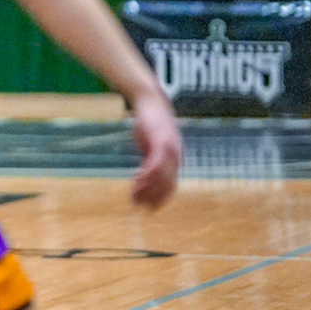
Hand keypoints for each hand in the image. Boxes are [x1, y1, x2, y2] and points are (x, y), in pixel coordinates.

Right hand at [128, 90, 181, 210]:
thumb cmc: (149, 121)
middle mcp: (176, 155)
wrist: (150, 101)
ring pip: (161, 177)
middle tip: (141, 208)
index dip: (161, 198)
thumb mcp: (150, 143)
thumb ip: (150, 157)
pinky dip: (146, 175)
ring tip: (135, 199)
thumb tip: (145, 171)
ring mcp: (170, 149)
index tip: (150, 208)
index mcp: (175, 157)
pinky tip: (135, 182)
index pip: (171, 184)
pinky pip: (154, 164)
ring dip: (147, 189)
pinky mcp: (161, 143)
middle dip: (154, 198)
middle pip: (167, 183)